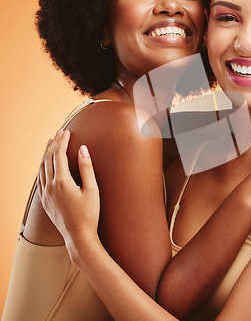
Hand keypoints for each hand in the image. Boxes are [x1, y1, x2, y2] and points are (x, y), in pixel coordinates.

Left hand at [37, 129, 100, 260]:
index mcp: (61, 182)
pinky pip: (40, 179)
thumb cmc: (89, 214)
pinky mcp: (45, 201)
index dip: (63, 141)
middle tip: (60, 132)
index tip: (68, 131)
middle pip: (48, 158)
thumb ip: (86, 167)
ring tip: (51, 143)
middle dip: (54, 143)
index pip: (59, 155)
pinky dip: (42, 167)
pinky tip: (46, 164)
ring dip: (46, 154)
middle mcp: (50, 187)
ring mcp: (45, 194)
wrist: (79, 237)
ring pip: (41, 168)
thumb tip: (83, 149)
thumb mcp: (92, 190)